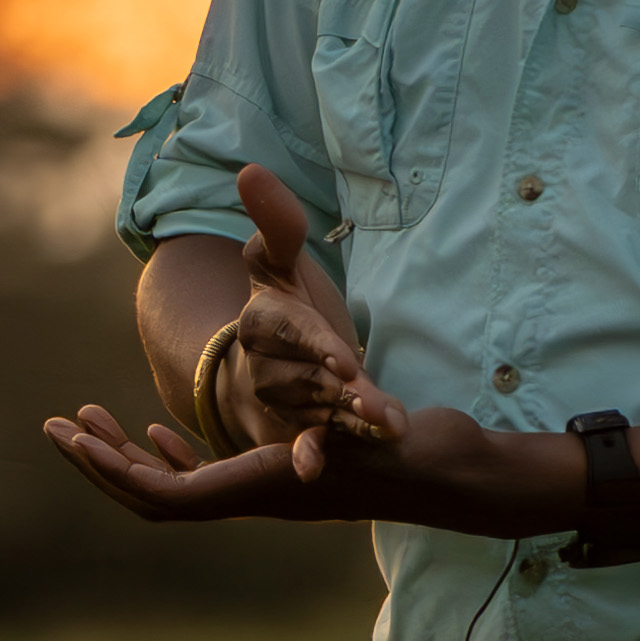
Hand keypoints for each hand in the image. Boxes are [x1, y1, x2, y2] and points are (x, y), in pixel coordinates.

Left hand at [39, 389, 586, 537]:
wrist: (461, 477)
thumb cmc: (426, 450)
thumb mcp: (388, 427)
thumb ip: (366, 427)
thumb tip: (335, 445)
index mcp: (268, 491)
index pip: (168, 500)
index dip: (112, 472)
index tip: (70, 433)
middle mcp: (259, 500)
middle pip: (156, 501)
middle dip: (100, 466)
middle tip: (55, 425)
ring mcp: (267, 494)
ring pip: (178, 490)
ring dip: (128, 460)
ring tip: (86, 422)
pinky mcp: (280, 481)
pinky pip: (210, 481)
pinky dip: (174, 459)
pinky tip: (155, 435)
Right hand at [205, 167, 389, 449]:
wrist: (269, 365)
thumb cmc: (287, 307)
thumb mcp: (282, 263)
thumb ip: (277, 223)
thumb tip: (251, 170)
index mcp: (261, 317)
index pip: (285, 328)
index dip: (313, 343)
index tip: (343, 358)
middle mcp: (262, 364)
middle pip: (301, 377)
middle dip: (340, 391)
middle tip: (381, 405)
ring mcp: (276, 403)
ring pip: (310, 413)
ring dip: (346, 422)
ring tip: (388, 427)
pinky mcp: (291, 434)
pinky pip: (300, 446)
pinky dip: (307, 457)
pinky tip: (315, 470)